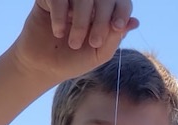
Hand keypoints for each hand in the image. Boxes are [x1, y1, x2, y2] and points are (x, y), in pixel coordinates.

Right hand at [14, 0, 138, 83]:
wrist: (43, 66)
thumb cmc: (73, 60)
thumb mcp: (99, 53)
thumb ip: (115, 37)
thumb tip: (135, 22)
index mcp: (104, 14)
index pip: (121, 2)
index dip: (122, 10)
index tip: (116, 26)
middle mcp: (88, 3)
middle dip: (102, 20)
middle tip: (93, 43)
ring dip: (81, 21)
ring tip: (73, 43)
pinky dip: (60, 15)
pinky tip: (58, 32)